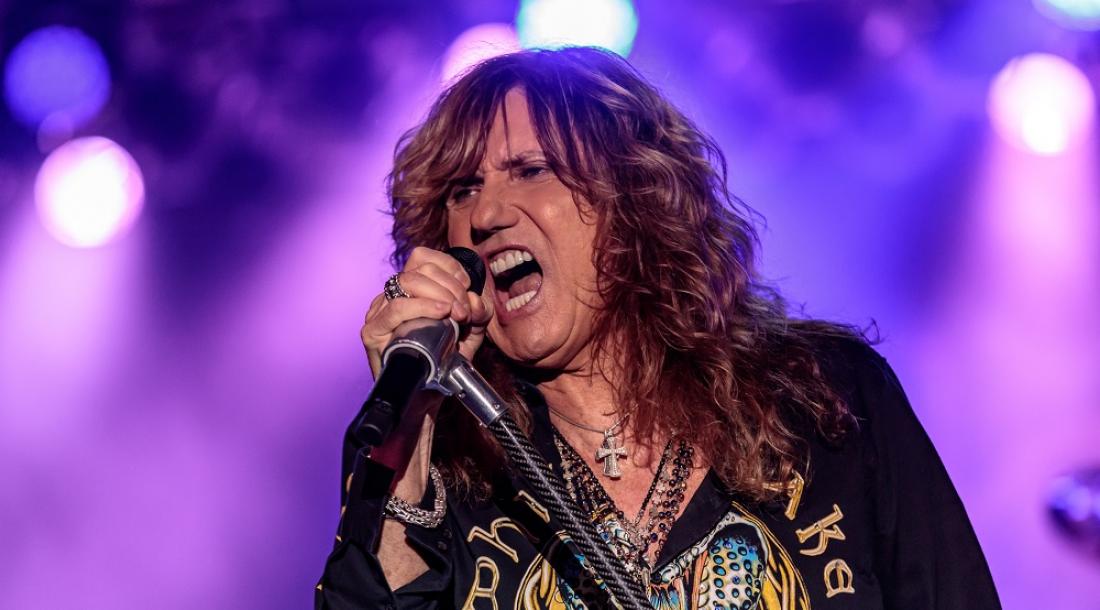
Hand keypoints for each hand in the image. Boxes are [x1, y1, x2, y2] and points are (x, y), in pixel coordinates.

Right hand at [361, 246, 493, 378]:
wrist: (428, 396)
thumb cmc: (446, 361)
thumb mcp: (471, 332)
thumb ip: (479, 312)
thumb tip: (473, 300)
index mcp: (410, 289)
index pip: (424, 257)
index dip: (450, 268)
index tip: (466, 289)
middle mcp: (391, 296)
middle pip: (420, 268)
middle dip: (451, 286)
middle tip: (465, 312)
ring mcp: (378, 312)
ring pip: (407, 282)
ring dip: (440, 294)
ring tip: (456, 315)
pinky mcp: (372, 332)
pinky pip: (395, 308)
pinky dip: (420, 306)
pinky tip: (440, 312)